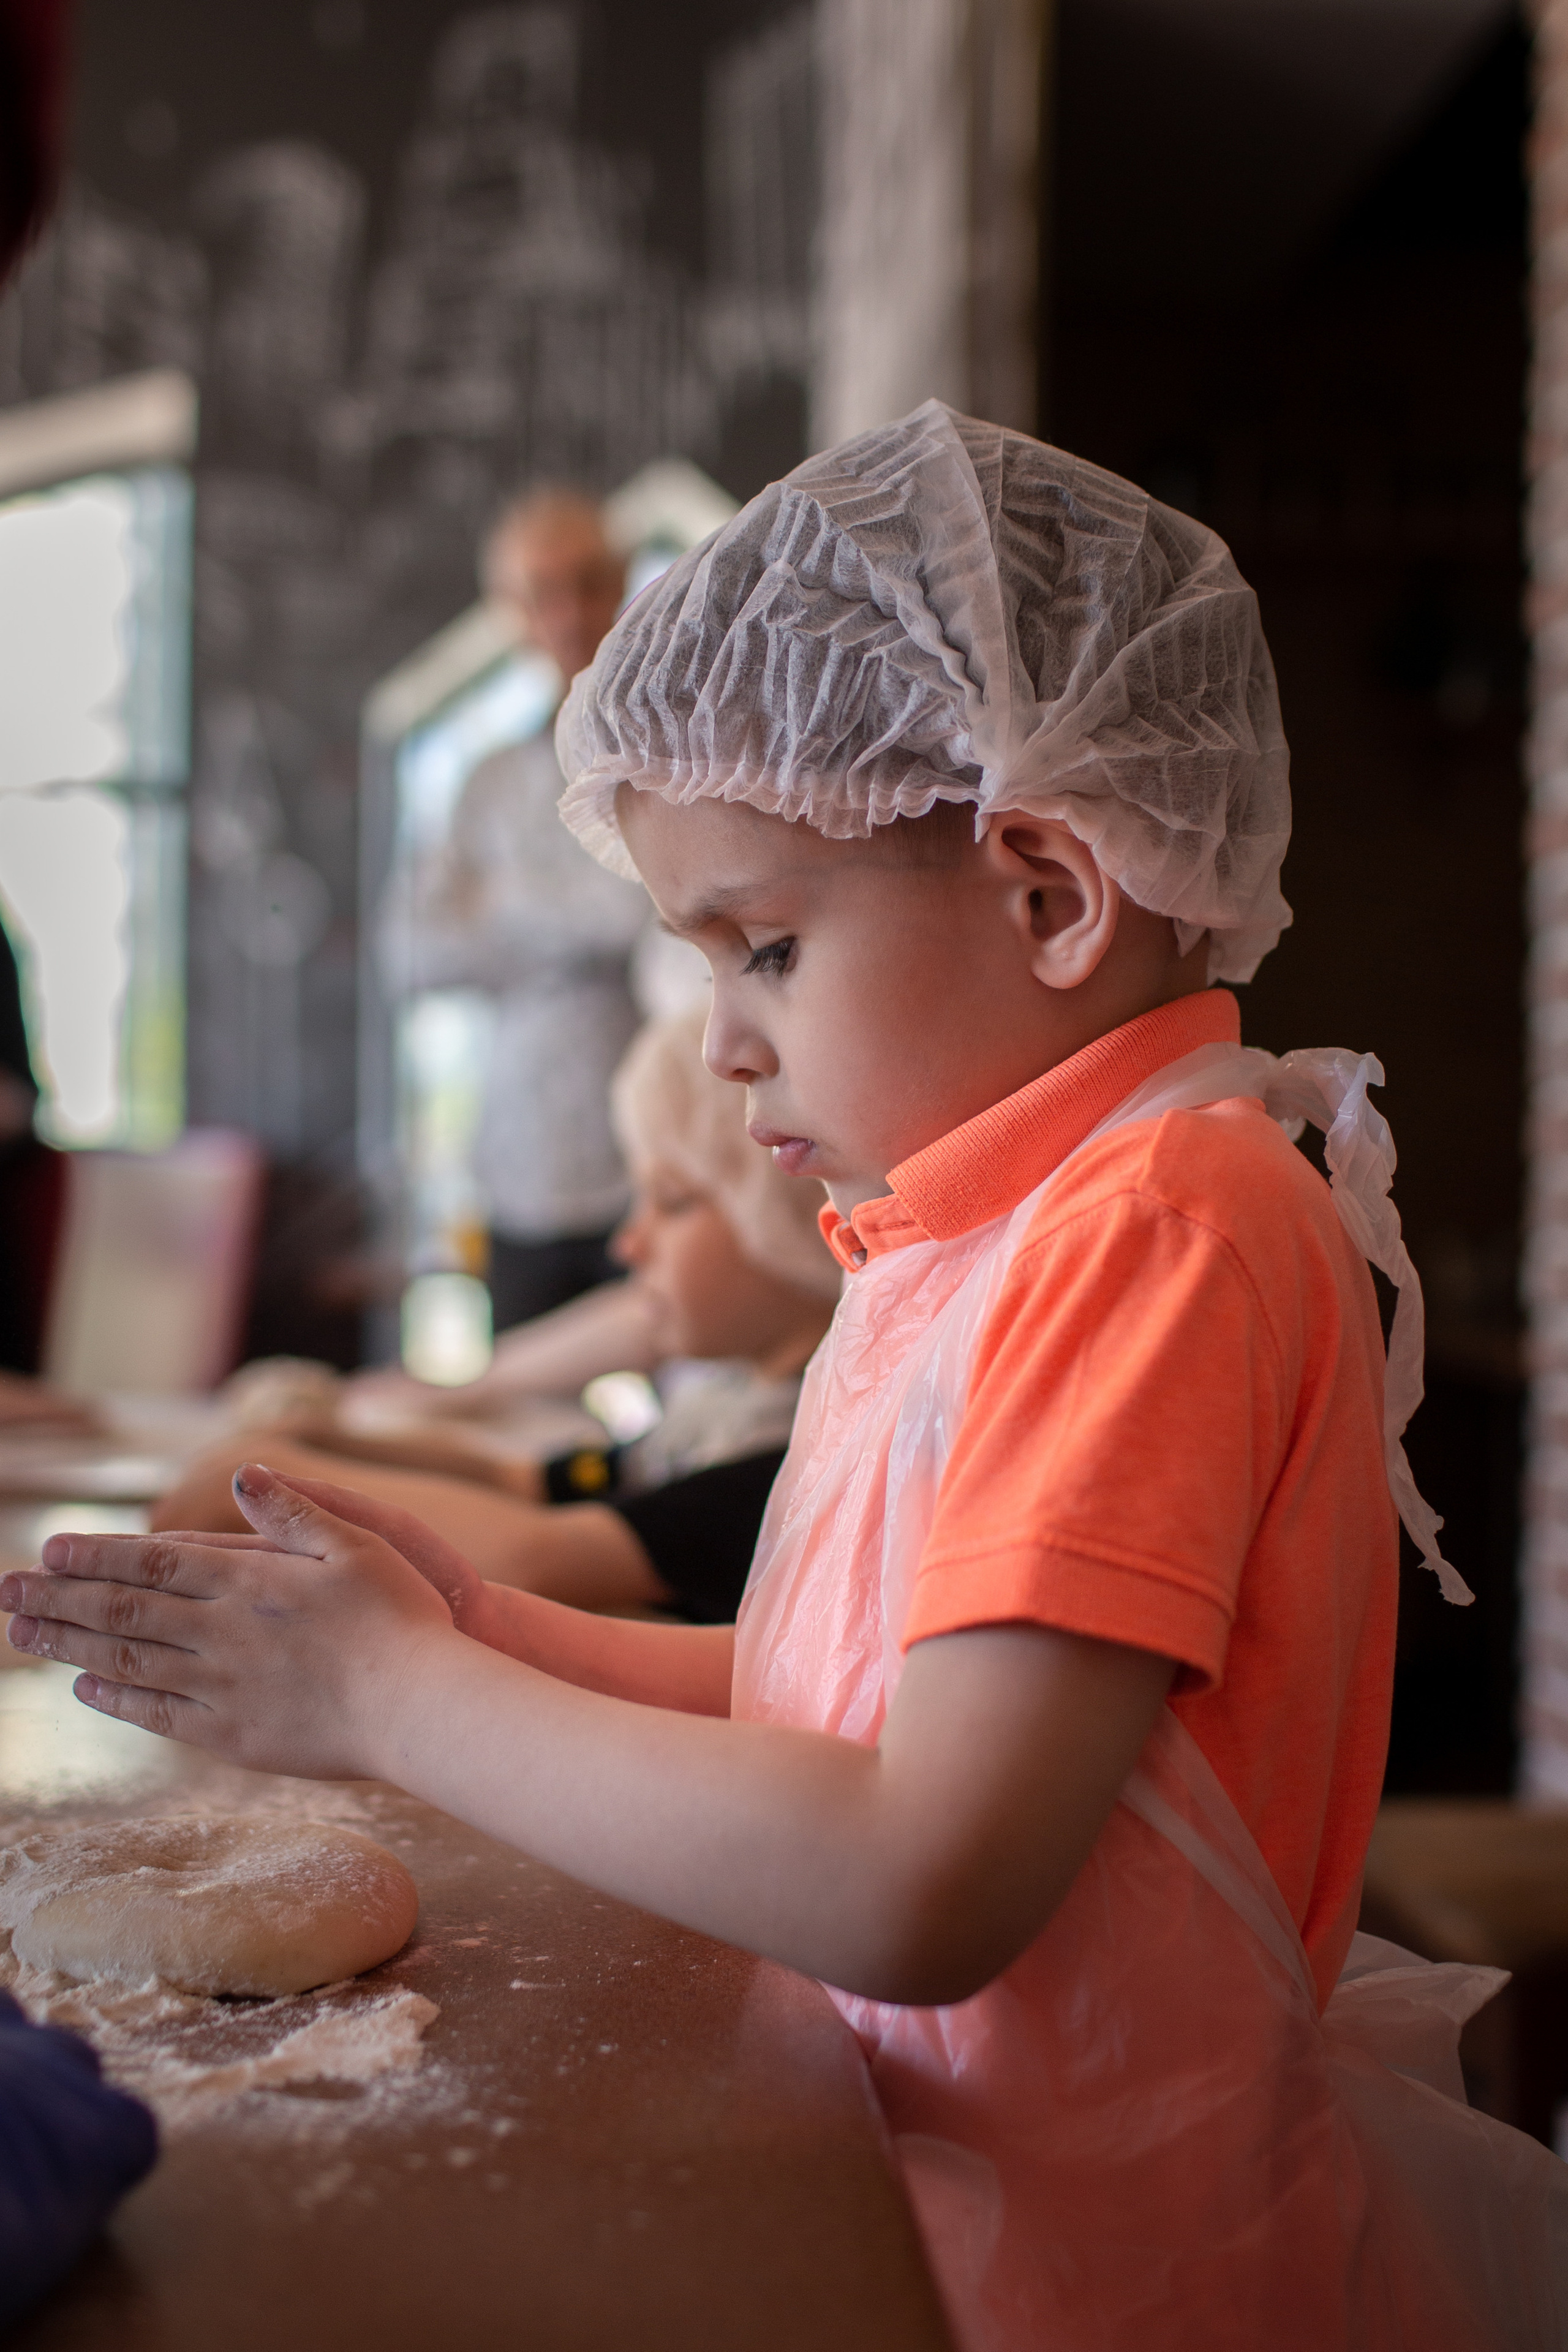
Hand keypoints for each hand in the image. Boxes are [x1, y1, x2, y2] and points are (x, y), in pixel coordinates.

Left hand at [0, 1464, 461, 1779]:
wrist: (421, 1706)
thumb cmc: (402, 1618)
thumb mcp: (359, 1541)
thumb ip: (293, 1511)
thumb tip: (243, 1475)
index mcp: (249, 1581)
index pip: (153, 1560)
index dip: (97, 1553)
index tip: (50, 1548)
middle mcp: (223, 1633)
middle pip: (124, 1610)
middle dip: (60, 1596)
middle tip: (7, 1590)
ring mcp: (224, 1688)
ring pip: (127, 1660)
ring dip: (69, 1643)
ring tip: (22, 1633)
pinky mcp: (234, 1735)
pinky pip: (159, 1713)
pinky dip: (116, 1697)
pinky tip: (86, 1685)